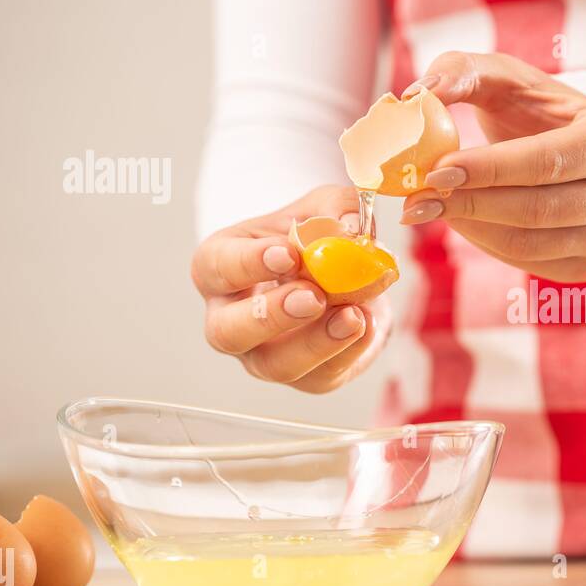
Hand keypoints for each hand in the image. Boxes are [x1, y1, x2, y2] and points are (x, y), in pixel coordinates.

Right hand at [191, 185, 390, 393]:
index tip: (288, 254)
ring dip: (316, 343)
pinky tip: (368, 323)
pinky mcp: (306, 378)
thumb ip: (339, 208)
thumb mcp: (324, 209)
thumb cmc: (314, 239)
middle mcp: (231, 318)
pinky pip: (321, 376)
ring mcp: (263, 354)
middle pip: (228, 332)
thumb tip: (351, 228)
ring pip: (275, 365)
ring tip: (352, 315)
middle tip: (312, 297)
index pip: (218, 267)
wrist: (345, 278)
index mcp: (220, 267)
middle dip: (270, 316)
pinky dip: (349, 351)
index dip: (249, 263)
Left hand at [400, 52, 585, 282]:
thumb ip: (460, 72)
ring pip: (528, 243)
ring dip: (469, 227)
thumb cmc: (536, 109)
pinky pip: (527, 262)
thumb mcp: (505, 77)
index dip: (488, 169)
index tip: (435, 171)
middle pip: (537, 209)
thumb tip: (416, 95)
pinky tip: (463, 219)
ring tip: (428, 207)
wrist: (575, 148)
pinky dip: (485, 243)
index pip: (547, 162)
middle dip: (469, 203)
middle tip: (417, 198)